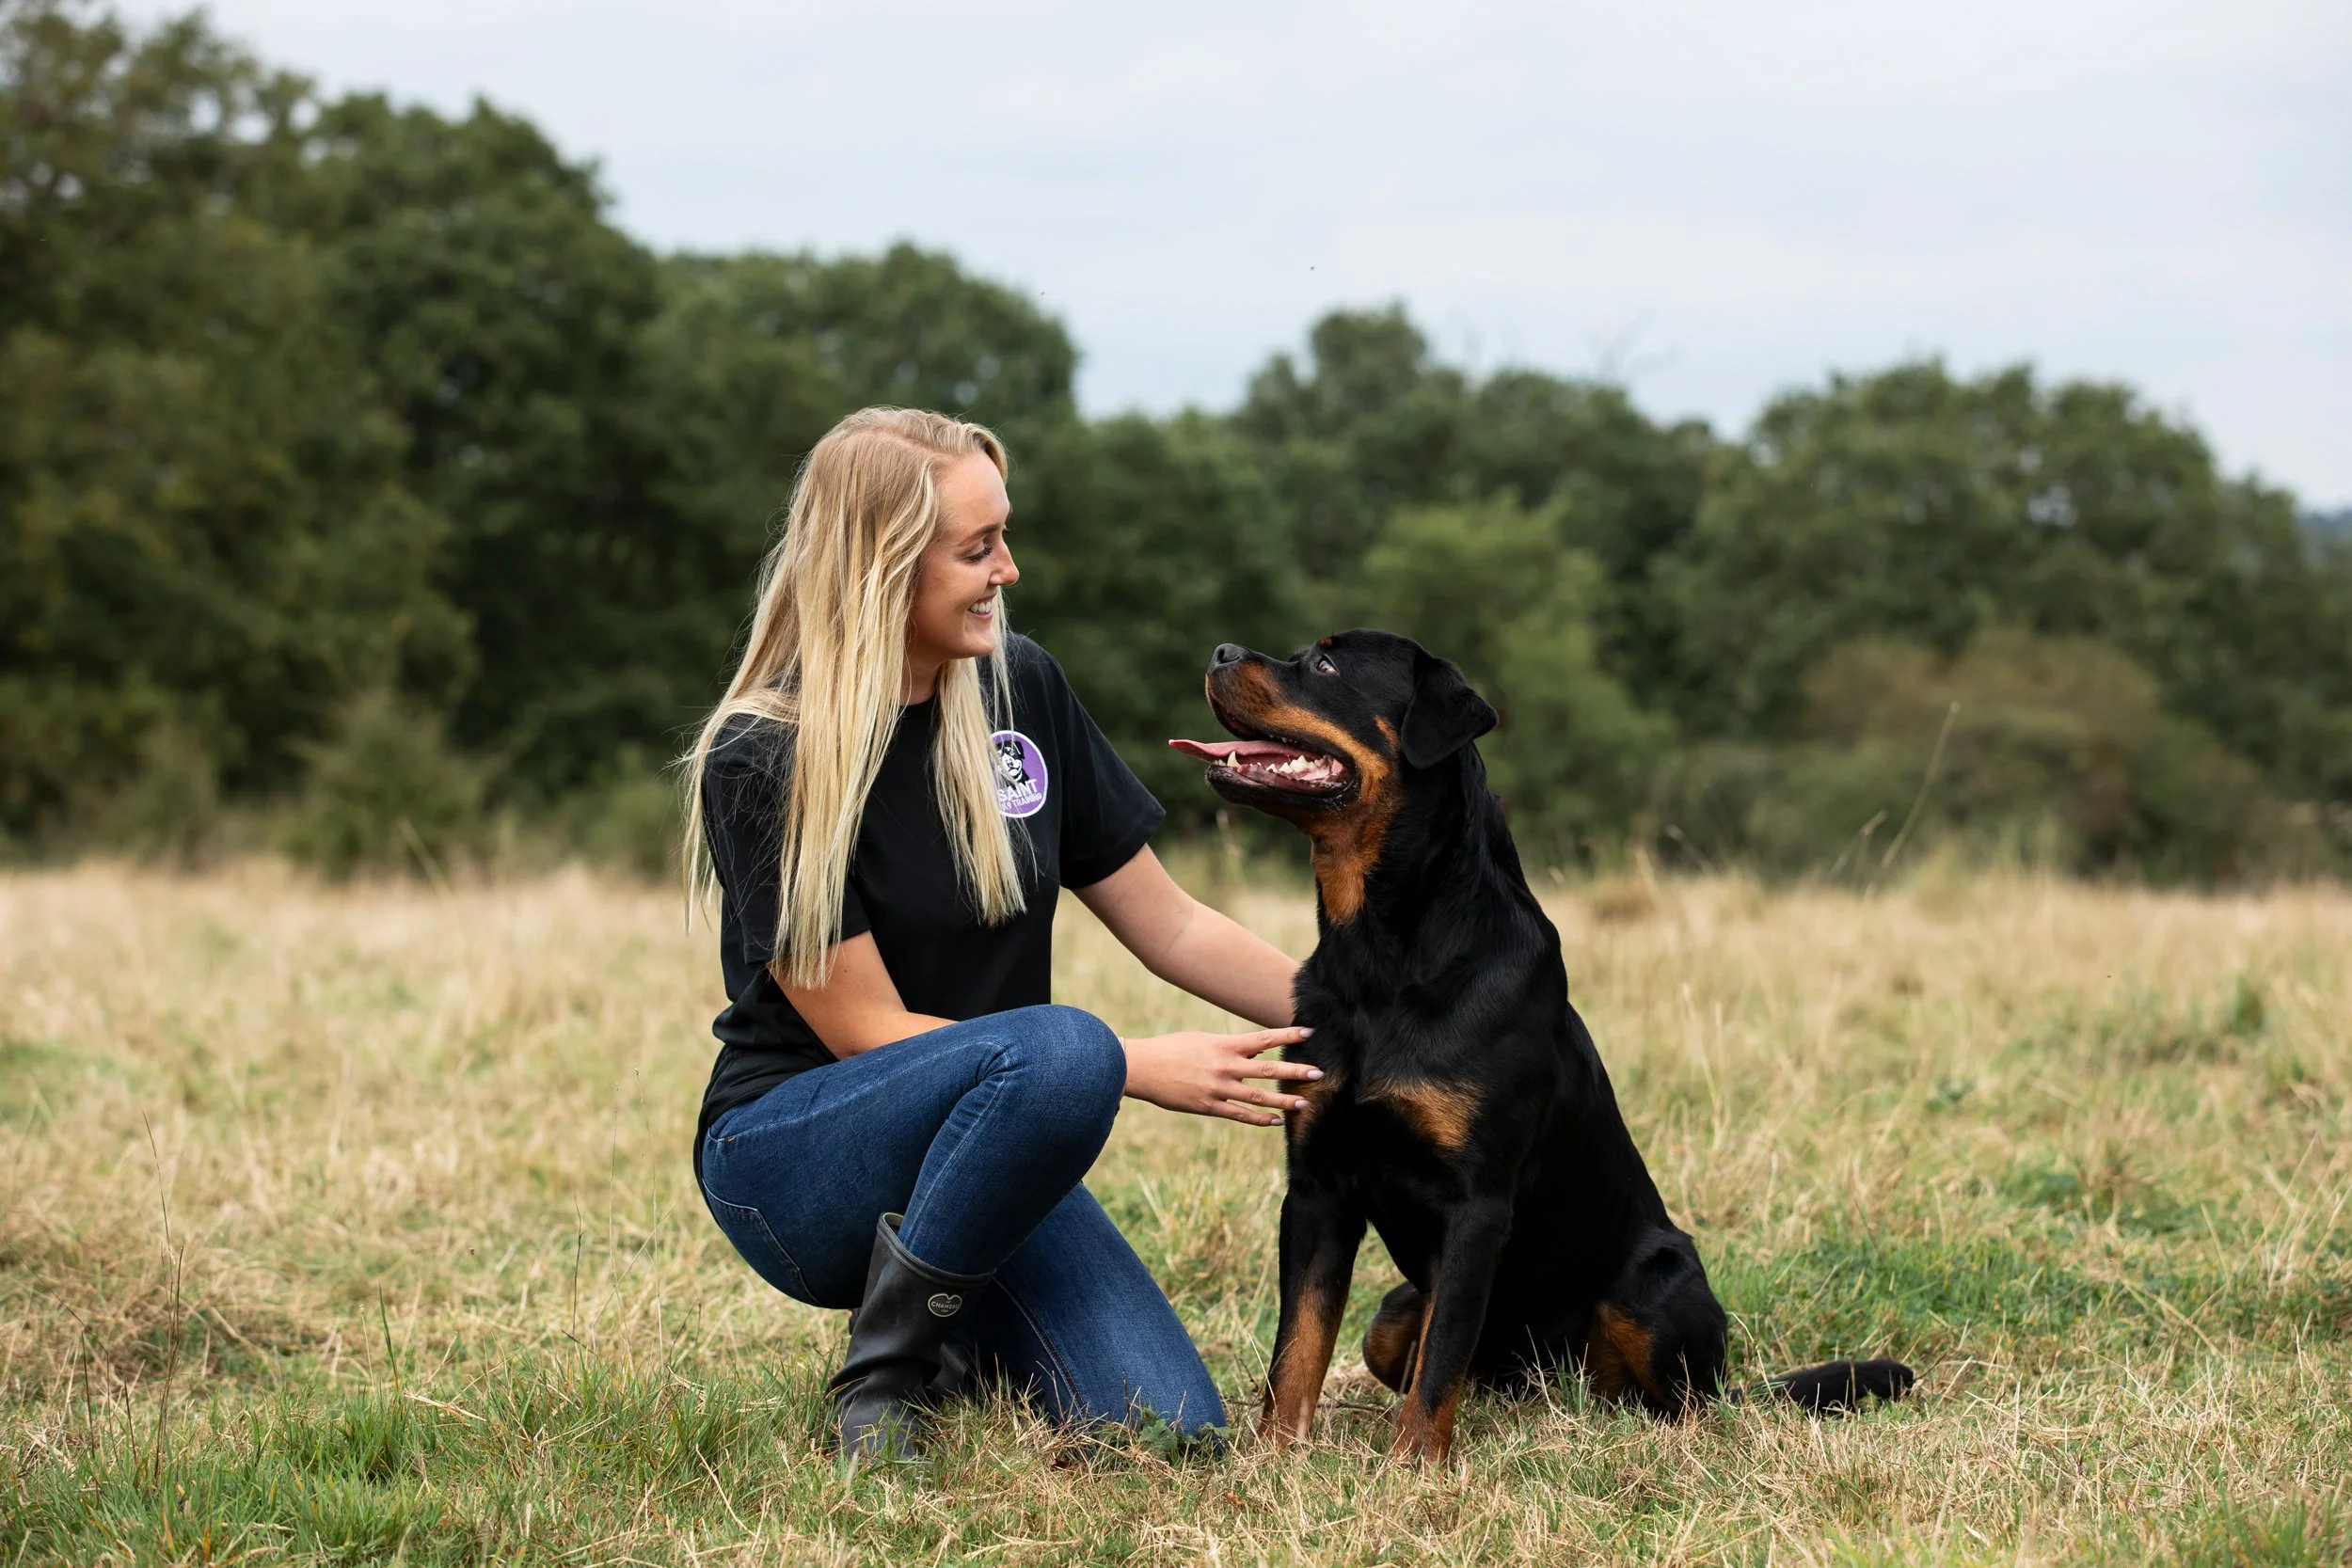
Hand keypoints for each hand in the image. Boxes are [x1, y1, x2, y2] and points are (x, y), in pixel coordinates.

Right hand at [1122, 1026, 1320, 1125]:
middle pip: (1267, 1070)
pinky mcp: (1208, 1107)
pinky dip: (1259, 1120)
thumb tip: (1256, 1050)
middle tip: (1318, 1074)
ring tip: (1304, 1104)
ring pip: (1257, 1097)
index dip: (1287, 1035)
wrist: (1141, 1067)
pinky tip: (1275, 1122)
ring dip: (1283, 1101)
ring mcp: (1217, 1088)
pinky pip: (1239, 1115)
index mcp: (1223, 1045)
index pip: (1263, 1039)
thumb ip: (1230, 1046)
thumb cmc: (1170, 1049)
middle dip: (1295, 1072)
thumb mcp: (1202, 1040)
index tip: (1309, 1032)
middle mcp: (1224, 1066)